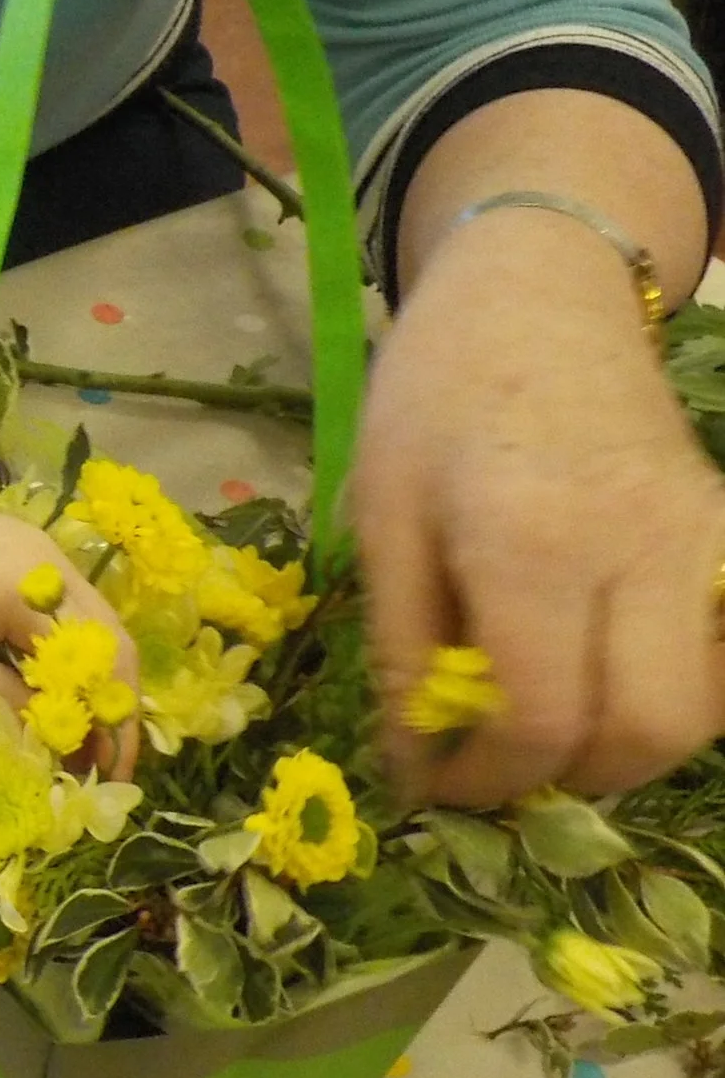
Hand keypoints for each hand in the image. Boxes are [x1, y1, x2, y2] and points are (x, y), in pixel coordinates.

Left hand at [0, 472, 139, 763]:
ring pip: (82, 621)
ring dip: (80, 676)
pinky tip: (35, 683)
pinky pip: (53, 602)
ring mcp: (32, 545)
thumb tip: (48, 740)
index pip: (100, 664)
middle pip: (106, 638)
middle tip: (94, 759)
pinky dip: (54, 647)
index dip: (109, 724)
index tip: (105, 773)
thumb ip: (0, 701)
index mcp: (36, 585)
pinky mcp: (10, 544)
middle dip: (108, 703)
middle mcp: (51, 558)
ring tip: (64, 731)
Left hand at [354, 206, 724, 802]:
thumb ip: (404, 649)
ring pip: (705, 707)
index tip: (437, 787)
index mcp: (533, 539)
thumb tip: (414, 769)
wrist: (539, 290)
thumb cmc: (438, 394)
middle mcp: (640, 546)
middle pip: (646, 730)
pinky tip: (612, 678)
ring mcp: (703, 538)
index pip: (539, 717)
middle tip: (502, 764)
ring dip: (628, 746)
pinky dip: (683, 695)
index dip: (486, 780)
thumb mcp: (384, 514)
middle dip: (569, 777)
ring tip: (550, 725)